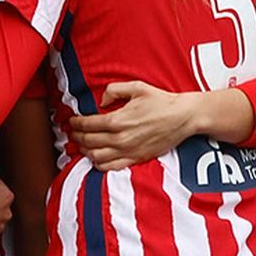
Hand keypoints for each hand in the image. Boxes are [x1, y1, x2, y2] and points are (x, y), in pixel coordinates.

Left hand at [69, 81, 201, 171]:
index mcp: (118, 120)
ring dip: (85, 150)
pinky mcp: (136, 159)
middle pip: (89, 141)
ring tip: (82, 144)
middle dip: (77, 136)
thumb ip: (114, 91)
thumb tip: (101, 102)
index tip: (72, 121)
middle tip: (73, 132)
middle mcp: (120, 138)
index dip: (76, 123)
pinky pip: (110, 167)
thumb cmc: (162, 101)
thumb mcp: (137, 87)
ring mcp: (128, 151)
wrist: (183, 118)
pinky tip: (96, 157)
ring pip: (96, 156)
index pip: (88, 125)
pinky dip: (98, 164)